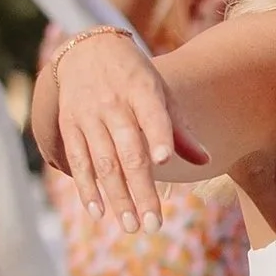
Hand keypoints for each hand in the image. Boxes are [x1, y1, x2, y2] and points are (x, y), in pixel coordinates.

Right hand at [48, 30, 204, 227]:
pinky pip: (78, 161)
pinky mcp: (70, 125)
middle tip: (153, 224)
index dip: (157, 137)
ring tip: (131, 226)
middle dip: (141, 190)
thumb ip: (179, 128)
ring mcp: (88, 116)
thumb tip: (206, 160)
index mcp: (142, 91)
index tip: (163, 161)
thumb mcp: (159, 91)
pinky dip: (87, 188)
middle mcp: (113, 104)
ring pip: (103, 163)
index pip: (152, 116)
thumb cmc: (133, 77)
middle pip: (128, 152)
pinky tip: (98, 212)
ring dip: (117, 198)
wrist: (86, 50)